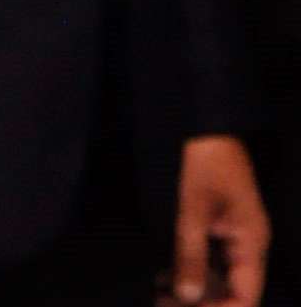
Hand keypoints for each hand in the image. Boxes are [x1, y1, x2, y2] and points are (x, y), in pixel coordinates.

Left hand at [170, 134, 267, 306]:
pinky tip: (157, 273)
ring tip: (155, 294)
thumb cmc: (196, 159)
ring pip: (214, 271)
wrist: (194, 118)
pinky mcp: (208, 217)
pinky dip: (183, 265)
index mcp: (250, 241)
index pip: (246, 295)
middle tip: (160, 303)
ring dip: (189, 285)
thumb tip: (189, 297)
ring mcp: (227, 228)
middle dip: (201, 301)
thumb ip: (189, 255)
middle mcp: (243, 239)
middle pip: (230, 286)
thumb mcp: (188, 210)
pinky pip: (202, 252)